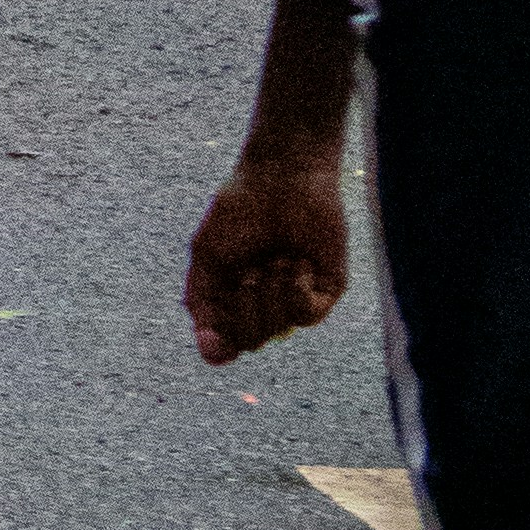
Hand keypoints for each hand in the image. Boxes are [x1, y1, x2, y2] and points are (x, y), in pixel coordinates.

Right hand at [183, 134, 349, 364]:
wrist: (281, 177)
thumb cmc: (240, 210)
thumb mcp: (206, 256)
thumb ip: (202, 302)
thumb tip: (210, 353)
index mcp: (234, 298)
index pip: (225, 345)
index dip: (219, 345)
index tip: (213, 336)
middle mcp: (266, 304)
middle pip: (249, 342)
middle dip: (243, 307)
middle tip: (248, 270)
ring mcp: (297, 299)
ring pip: (277, 330)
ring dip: (268, 292)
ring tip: (275, 257)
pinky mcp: (326, 291)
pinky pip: (306, 315)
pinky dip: (294, 290)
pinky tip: (297, 262)